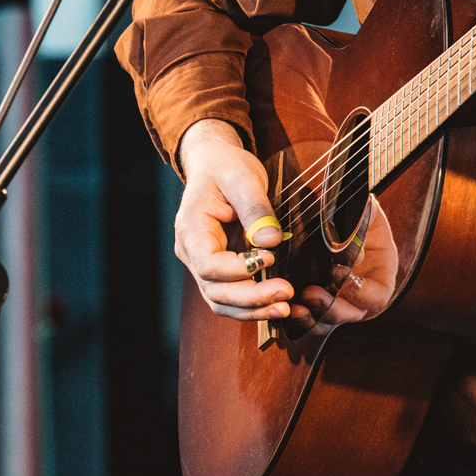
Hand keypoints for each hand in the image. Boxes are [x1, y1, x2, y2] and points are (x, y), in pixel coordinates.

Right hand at [175, 119, 293, 320]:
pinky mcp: (215, 270)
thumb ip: (256, 209)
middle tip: (285, 294)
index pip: (208, 264)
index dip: (238, 269)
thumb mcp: (243, 178)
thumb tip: (271, 241)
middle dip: (250, 297)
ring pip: (219, 301)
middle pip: (214, 289)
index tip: (269, 257)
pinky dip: (249, 306)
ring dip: (251, 309)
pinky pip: (227, 297)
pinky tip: (274, 305)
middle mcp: (190, 251)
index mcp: (191, 227)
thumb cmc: (226, 168)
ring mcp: (199, 263)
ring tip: (284, 308)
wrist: (214, 166)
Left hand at [288, 198, 398, 335]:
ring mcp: (335, 298)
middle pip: (352, 315)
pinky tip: (282, 307)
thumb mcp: (357, 207)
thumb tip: (353, 253)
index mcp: (379, 271)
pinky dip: (294, 318)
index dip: (360, 292)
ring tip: (294, 306)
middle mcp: (359, 291)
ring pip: (327, 322)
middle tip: (310, 293)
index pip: (377, 295)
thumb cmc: (345, 207)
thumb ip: (360, 221)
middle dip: (332, 309)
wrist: (322, 210)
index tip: (338, 274)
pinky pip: (305, 317)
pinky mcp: (311, 300)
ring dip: (311, 318)